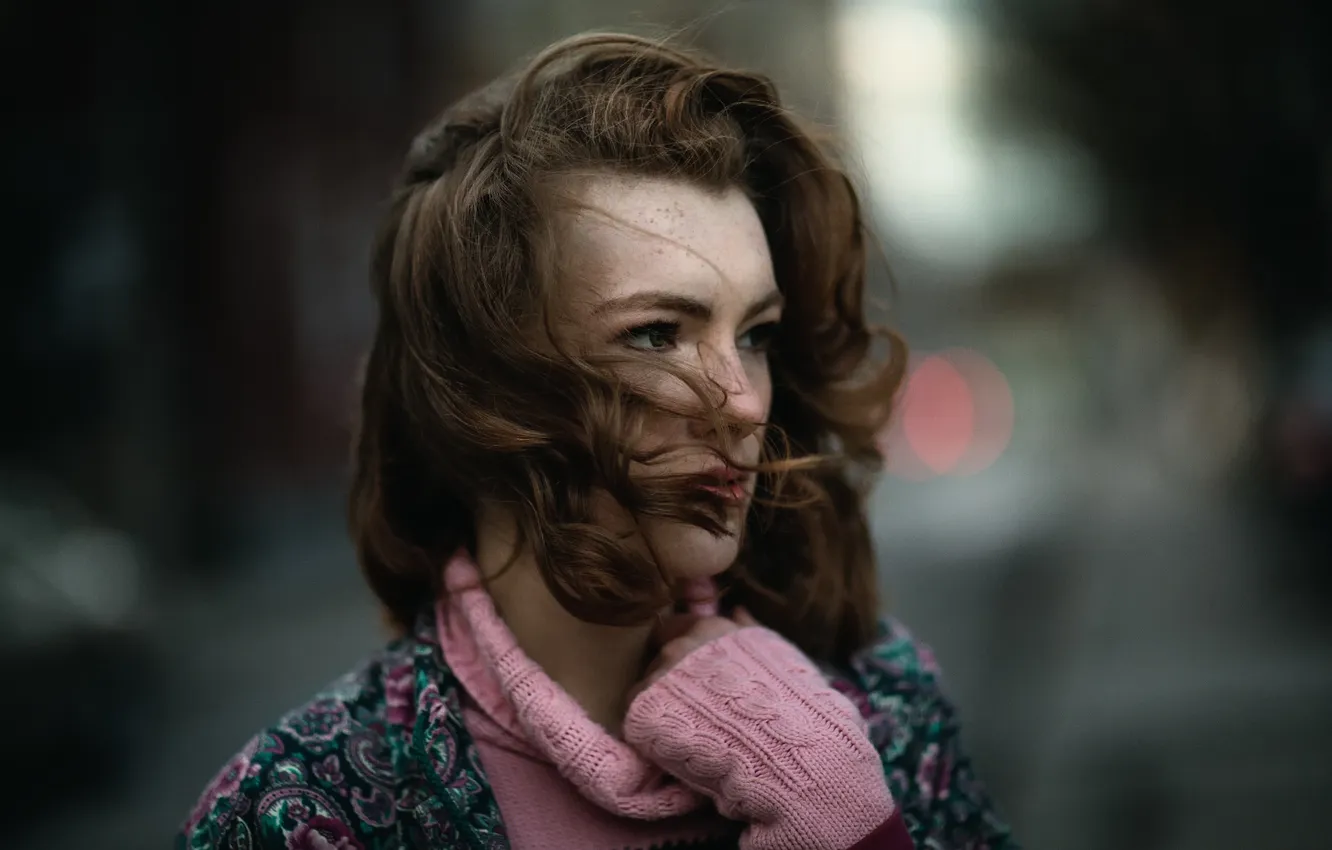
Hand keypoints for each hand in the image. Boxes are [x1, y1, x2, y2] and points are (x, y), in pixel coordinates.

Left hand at [624, 615, 894, 849]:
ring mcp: (660, 679)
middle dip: (671, 680)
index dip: (681, 651)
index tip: (692, 674)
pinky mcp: (643, 715)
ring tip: (692, 733)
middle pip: (658, 658)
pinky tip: (681, 748)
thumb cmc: (796, 707)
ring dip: (662, 708)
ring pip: (645, 689)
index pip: (673, 626)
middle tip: (696, 710)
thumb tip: (736, 609)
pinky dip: (652, 735)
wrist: (794, 754)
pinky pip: (637, 722)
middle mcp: (681, 646)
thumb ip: (748, 630)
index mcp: (712, 628)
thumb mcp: (778, 655)